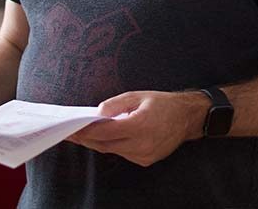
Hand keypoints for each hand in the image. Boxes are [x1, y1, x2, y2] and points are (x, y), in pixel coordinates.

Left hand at [67, 90, 207, 166]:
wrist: (187, 118)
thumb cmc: (162, 104)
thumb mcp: (136, 96)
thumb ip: (114, 105)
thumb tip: (97, 114)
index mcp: (139, 126)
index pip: (104, 132)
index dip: (85, 132)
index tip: (71, 129)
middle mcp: (142, 144)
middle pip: (104, 145)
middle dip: (86, 139)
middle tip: (70, 133)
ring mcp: (144, 155)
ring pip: (112, 150)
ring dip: (97, 143)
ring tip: (83, 134)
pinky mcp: (146, 160)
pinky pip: (122, 153)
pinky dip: (111, 146)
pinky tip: (104, 138)